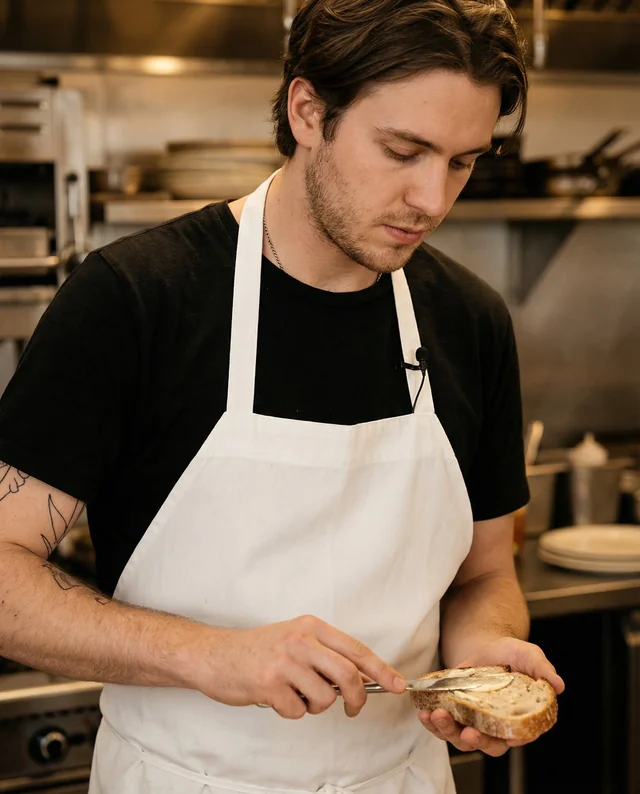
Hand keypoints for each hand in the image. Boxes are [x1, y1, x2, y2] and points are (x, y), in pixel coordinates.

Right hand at [193, 615, 404, 719]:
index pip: (356, 649)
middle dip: (356, 700)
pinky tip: (275, 697)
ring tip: (295, 694)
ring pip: (324, 699)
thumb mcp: (295, 639)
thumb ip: (326, 654)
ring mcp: (285, 661)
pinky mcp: (269, 684)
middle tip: (352, 709)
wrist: (215, 655)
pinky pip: (298, 711)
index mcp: (311, 627)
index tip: (397, 685)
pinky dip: (291, 711)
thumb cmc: (258, 650)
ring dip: (314, 706)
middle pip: (348, 676)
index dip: (381, 669)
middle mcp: (301, 640)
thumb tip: (363, 679)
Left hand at [418, 636, 564, 756]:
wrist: (487, 644)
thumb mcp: (530, 656)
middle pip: (485, 744)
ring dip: (447, 731)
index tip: (483, 734)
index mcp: (518, 718)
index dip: (500, 740)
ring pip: (460, 737)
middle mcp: (496, 726)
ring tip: (435, 716)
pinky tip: (424, 712)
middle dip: (472, 741)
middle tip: (464, 732)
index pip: (513, 738)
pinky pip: (443, 724)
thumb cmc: (512, 653)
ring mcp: (474, 721)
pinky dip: (432, 721)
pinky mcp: (456, 713)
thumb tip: (558, 685)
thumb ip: (543, 670)